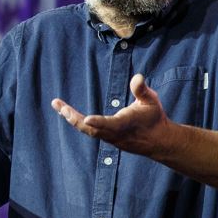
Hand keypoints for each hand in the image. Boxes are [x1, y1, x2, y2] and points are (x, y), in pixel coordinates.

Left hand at [52, 74, 170, 156]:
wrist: (158, 141)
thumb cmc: (154, 118)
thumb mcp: (151, 101)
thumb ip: (142, 90)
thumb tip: (137, 77)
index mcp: (126, 124)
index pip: (110, 124)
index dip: (99, 122)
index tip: (87, 119)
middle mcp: (115, 134)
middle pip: (91, 129)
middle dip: (74, 118)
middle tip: (59, 106)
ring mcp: (110, 138)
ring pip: (88, 131)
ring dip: (72, 119)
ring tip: (59, 106)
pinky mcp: (108, 139)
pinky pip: (90, 131)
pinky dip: (78, 122)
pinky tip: (68, 113)